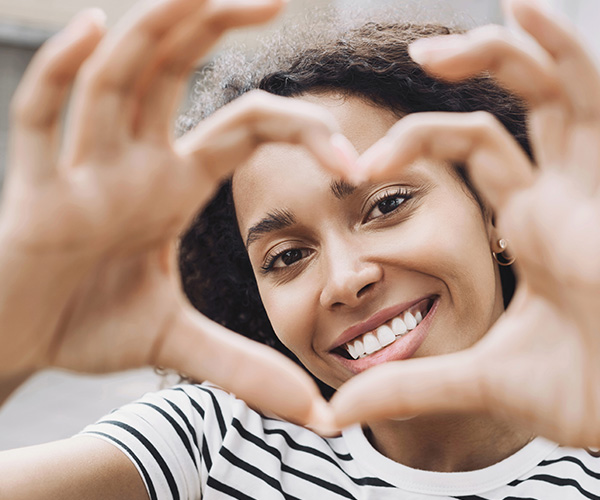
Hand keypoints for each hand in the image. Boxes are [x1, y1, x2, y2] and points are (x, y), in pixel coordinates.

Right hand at [0, 0, 352, 426]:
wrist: (19, 342)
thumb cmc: (89, 324)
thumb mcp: (180, 344)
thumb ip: (247, 368)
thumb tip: (321, 418)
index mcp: (174, 182)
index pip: (244, 127)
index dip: (299, 129)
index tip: (352, 157)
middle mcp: (132, 160)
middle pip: (177, 71)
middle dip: (218, 24)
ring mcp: (82, 168)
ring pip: (118, 79)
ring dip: (156, 28)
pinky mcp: (35, 193)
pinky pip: (42, 118)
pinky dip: (63, 74)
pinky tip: (91, 29)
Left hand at [332, 0, 599, 476]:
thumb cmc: (579, 394)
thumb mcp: (474, 379)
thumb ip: (406, 385)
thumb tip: (336, 416)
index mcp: (533, 221)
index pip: (476, 143)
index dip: (417, 136)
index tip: (356, 162)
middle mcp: (567, 202)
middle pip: (532, 104)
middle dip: (485, 60)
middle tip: (421, 47)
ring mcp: (599, 213)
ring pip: (581, 108)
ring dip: (555, 50)